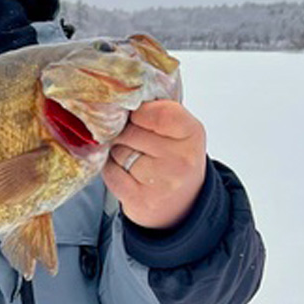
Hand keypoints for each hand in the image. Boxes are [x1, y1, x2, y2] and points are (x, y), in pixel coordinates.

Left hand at [103, 100, 206, 228]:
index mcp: (192, 133)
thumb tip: (121, 97)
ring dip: (118, 153)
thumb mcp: (180, 131)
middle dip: (125, 134)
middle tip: (136, 142)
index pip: (157, 112)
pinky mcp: (141, 200)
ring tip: (134, 160)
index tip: (137, 118)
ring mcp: (162, 182)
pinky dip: (112, 171)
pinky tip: (127, 175)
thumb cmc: (174, 159)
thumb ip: (158, 111)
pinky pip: (110, 173)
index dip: (139, 113)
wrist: (181, 205)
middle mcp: (181, 159)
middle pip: (131, 132)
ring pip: (119, 152)